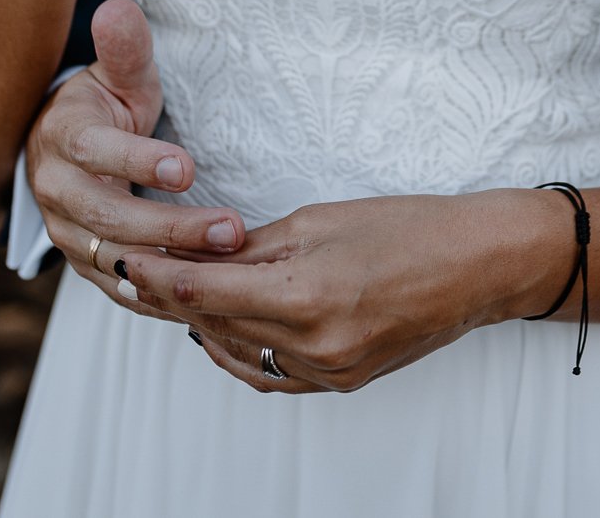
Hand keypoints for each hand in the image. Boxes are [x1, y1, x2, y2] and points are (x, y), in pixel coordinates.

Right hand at [26, 0, 245, 320]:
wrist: (66, 149)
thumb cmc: (104, 106)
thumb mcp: (117, 73)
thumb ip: (125, 48)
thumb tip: (117, 8)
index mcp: (61, 139)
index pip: (96, 153)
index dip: (139, 161)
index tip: (189, 167)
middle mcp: (56, 193)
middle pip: (110, 218)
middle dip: (172, 227)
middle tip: (232, 228)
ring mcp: (67, 235)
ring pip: (116, 260)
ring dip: (173, 266)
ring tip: (231, 261)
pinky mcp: (85, 265)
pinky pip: (120, 289)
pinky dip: (159, 296)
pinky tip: (206, 296)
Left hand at [118, 190, 571, 392]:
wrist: (479, 268)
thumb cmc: (409, 228)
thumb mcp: (321, 218)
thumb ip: (253, 244)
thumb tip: (197, 253)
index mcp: (305, 294)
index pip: (201, 290)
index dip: (154, 274)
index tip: (120, 255)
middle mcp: (312, 344)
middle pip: (212, 323)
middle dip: (169, 296)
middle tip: (130, 269)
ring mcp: (327, 371)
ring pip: (235, 351)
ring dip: (199, 324)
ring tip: (167, 296)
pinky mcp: (340, 381)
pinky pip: (267, 372)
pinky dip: (236, 349)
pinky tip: (218, 327)